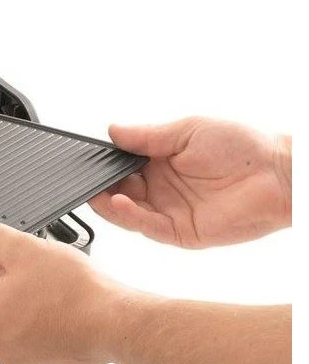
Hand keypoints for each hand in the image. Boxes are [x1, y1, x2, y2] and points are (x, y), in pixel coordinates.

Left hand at [0, 222, 125, 363]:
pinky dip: (26, 313)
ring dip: (9, 295)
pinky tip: (50, 298)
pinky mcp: (33, 359)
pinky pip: (17, 330)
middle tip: (17, 264)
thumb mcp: (24, 247)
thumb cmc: (74, 293)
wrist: (114, 323)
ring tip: (39, 281)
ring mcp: (12, 356)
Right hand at [89, 118, 291, 246]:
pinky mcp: (182, 233)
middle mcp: (162, 189)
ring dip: (109, 205)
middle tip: (86, 181)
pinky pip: (149, 227)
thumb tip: (112, 130)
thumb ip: (147, 136)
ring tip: (97, 194)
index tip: (87, 163)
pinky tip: (119, 203)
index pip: (122, 168)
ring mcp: (170, 212)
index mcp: (160, 162)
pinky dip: (131, 218)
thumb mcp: (186, 131)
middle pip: (120, 192)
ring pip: (129, 213)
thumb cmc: (242, 146)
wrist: (278, 174)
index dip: (105, 167)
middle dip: (101, 188)